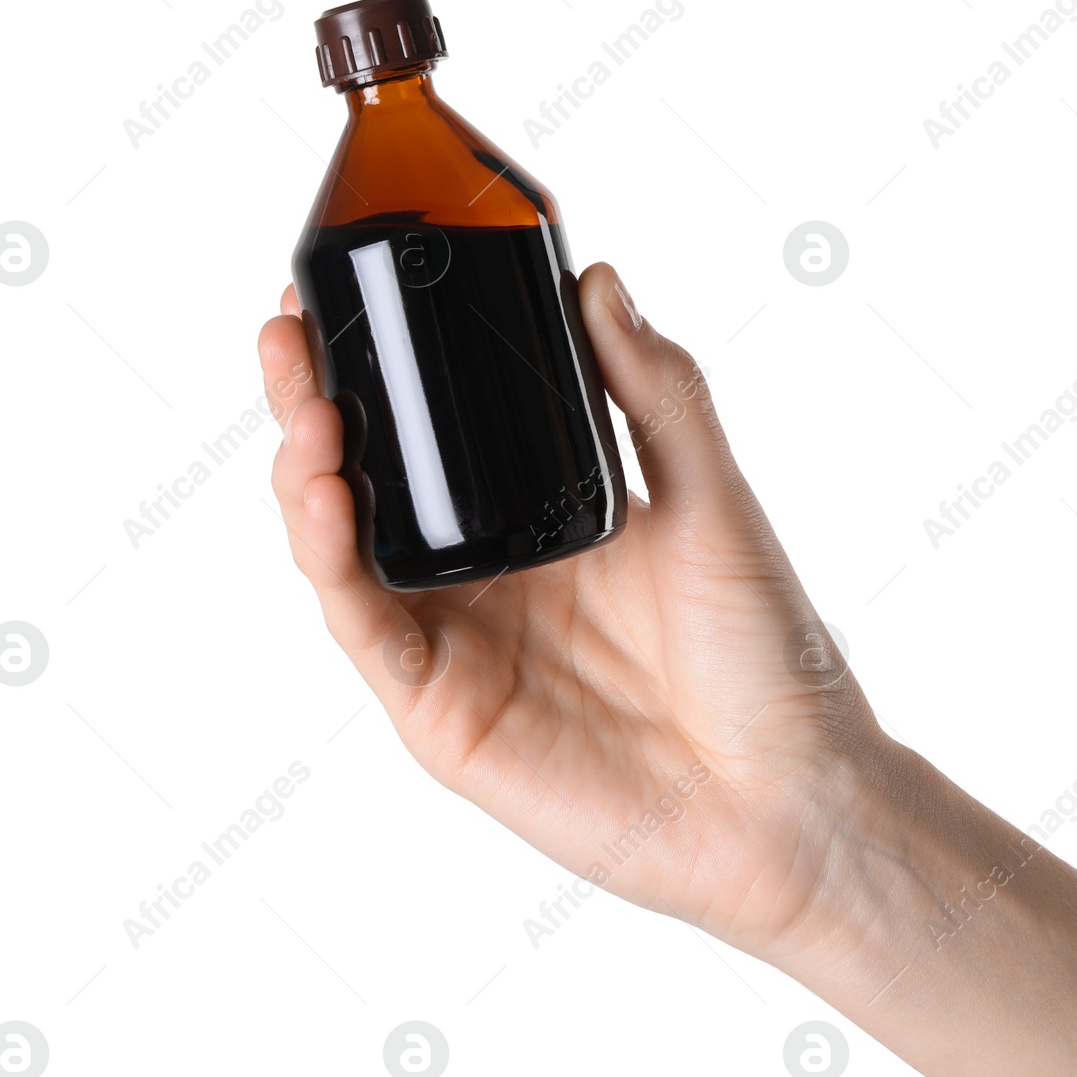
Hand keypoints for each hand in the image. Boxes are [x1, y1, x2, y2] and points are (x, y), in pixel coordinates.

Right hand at [258, 262, 893, 961]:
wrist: (787, 796)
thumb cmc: (766, 654)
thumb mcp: (712, 501)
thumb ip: (656, 393)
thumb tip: (599, 280)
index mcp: (544, 514)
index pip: (443, 426)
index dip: (387, 362)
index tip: (353, 285)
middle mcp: (489, 571)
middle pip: (373, 476)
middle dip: (316, 400)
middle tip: (289, 329)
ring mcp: (459, 640)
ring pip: (346, 546)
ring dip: (307, 472)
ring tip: (307, 404)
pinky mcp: (442, 711)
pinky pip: (367, 628)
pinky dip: (332, 562)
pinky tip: (327, 498)